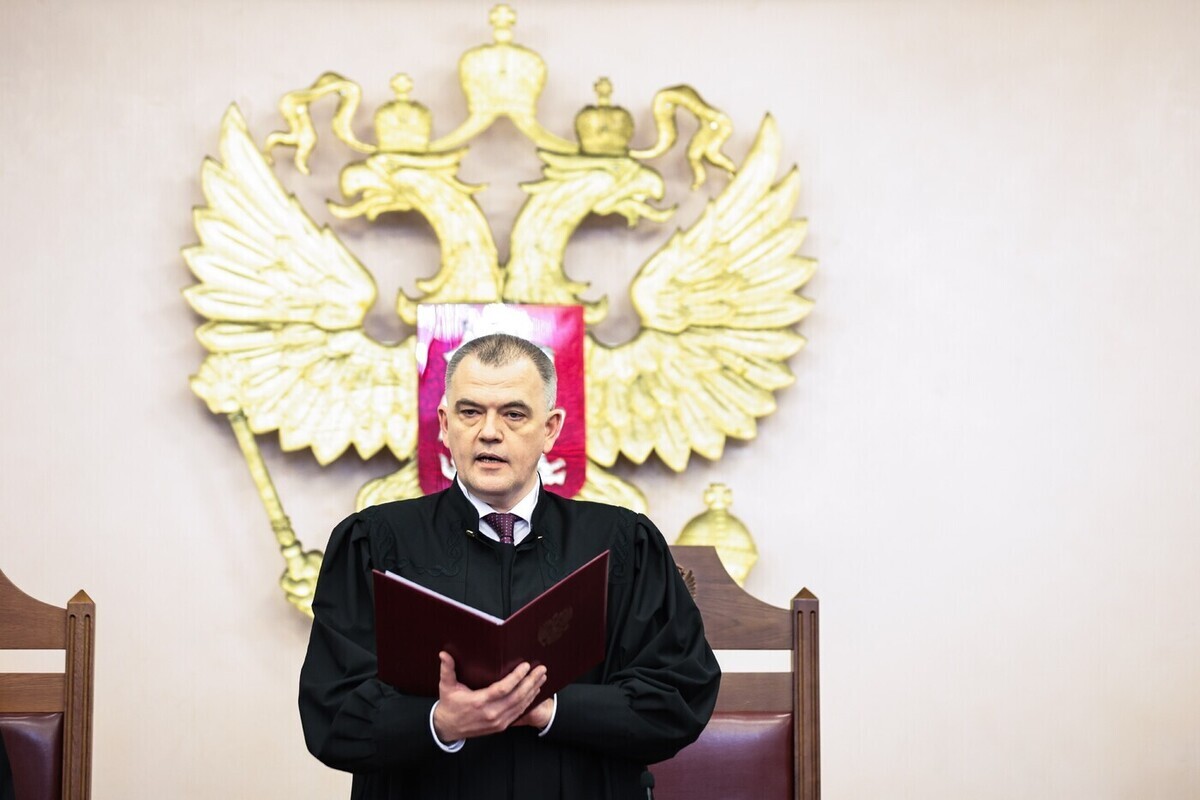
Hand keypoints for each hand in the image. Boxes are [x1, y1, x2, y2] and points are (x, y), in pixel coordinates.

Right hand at [432, 652, 546, 741]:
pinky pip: (518, 713)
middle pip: (517, 697)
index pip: (503, 689)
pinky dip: (528, 701)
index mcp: (479, 702)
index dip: (516, 677)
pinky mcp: (501, 726)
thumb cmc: (449, 704)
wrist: (448, 728)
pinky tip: (534, 692)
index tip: (525, 666)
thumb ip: (447, 669)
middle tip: (541, 669)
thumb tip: (443, 654)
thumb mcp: (446, 686)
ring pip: (520, 705)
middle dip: (531, 682)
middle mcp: (491, 714)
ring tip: (542, 677)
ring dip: (533, 691)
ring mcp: (497, 722)